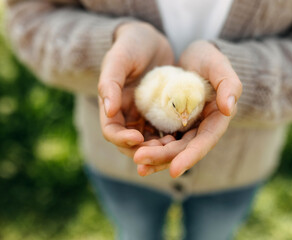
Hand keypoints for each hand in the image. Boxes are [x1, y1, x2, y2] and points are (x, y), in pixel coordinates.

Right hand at [98, 22, 173, 155]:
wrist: (149, 40)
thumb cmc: (130, 45)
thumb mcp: (118, 59)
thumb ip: (110, 83)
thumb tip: (109, 111)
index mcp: (112, 105)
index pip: (111, 131)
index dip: (121, 138)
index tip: (137, 137)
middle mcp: (126, 115)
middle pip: (130, 142)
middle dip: (143, 149)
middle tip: (160, 148)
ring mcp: (143, 116)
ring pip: (149, 141)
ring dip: (159, 148)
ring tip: (173, 146)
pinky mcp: (160, 114)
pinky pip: (164, 131)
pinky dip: (171, 137)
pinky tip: (182, 137)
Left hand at [134, 40, 241, 177]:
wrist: (192, 55)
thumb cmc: (208, 58)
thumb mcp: (218, 65)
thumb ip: (228, 84)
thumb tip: (229, 109)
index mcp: (216, 119)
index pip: (205, 142)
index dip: (190, 157)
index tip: (175, 170)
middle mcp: (201, 127)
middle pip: (183, 149)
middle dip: (163, 158)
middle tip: (141, 163)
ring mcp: (185, 127)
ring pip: (170, 147)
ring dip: (154, 157)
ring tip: (137, 164)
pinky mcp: (171, 122)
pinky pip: (160, 137)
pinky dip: (149, 144)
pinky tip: (135, 150)